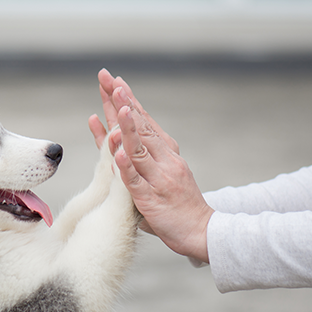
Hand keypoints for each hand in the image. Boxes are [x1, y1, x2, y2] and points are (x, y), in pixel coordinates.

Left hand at [89, 69, 212, 262]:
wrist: (203, 231)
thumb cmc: (178, 204)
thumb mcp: (162, 174)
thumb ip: (141, 158)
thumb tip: (119, 141)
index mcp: (166, 153)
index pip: (144, 121)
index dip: (128, 101)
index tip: (114, 81)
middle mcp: (164, 160)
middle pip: (140, 127)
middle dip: (123, 102)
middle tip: (109, 79)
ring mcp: (158, 178)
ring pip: (139, 149)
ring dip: (127, 126)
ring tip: (117, 105)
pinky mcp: (151, 199)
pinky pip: (136, 181)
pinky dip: (126, 167)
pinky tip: (117, 153)